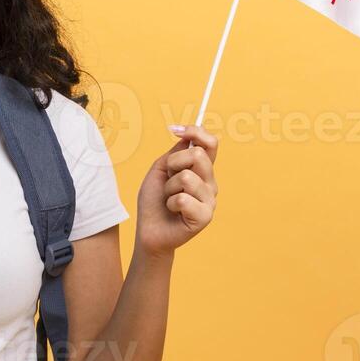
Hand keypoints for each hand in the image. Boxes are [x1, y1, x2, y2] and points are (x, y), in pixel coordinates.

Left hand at [135, 123, 218, 256]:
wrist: (149, 230)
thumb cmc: (154, 201)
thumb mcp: (160, 170)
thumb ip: (175, 153)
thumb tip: (187, 136)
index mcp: (202, 170)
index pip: (210, 143)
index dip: (195, 132)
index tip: (174, 129)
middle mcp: (210, 183)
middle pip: (197, 155)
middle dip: (173, 164)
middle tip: (167, 180)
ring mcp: (210, 200)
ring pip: (186, 177)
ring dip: (169, 188)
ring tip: (169, 200)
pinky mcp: (205, 216)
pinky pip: (183, 198)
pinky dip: (170, 203)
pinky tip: (173, 211)